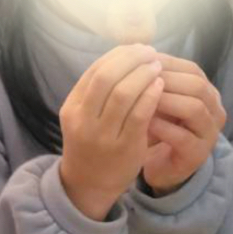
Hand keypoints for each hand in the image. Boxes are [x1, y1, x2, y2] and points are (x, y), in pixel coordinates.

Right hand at [57, 45, 164, 220]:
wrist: (88, 184)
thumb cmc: (91, 144)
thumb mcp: (83, 116)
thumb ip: (98, 91)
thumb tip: (126, 56)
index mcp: (72, 107)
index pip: (95, 70)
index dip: (118, 55)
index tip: (136, 49)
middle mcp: (82, 120)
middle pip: (107, 77)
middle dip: (131, 60)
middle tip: (150, 53)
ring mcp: (102, 135)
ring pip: (123, 93)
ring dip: (143, 75)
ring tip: (157, 67)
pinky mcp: (123, 147)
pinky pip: (139, 114)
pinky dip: (151, 95)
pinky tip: (160, 86)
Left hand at [141, 54, 226, 195]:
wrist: (163, 166)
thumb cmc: (160, 127)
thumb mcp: (159, 99)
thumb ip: (155, 78)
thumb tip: (138, 49)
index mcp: (207, 92)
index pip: (191, 69)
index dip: (165, 63)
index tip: (139, 61)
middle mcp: (215, 110)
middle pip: (197, 86)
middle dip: (166, 80)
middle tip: (138, 78)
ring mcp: (209, 133)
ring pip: (194, 109)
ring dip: (165, 101)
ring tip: (140, 98)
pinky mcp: (197, 154)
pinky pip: (182, 137)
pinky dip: (162, 127)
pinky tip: (143, 122)